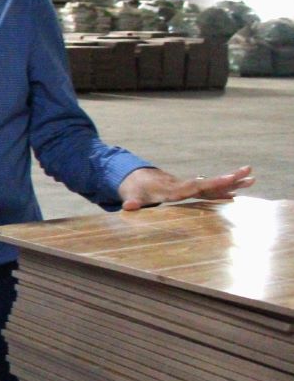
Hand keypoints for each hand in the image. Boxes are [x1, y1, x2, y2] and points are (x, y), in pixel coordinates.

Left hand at [117, 165, 253, 210]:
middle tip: (248, 172)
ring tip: (252, 178)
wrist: (135, 178)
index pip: (195, 187)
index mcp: (173, 189)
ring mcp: (187, 187)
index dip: (210, 185)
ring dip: (230, 183)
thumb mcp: (132, 196)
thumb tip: (128, 207)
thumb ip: (132, 202)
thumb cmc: (135, 189)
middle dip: (228, 179)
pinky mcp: (188, 190)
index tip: (227, 179)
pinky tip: (236, 194)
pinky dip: (222, 191)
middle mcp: (183, 186)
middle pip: (208, 183)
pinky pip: (208, 191)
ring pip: (211, 186)